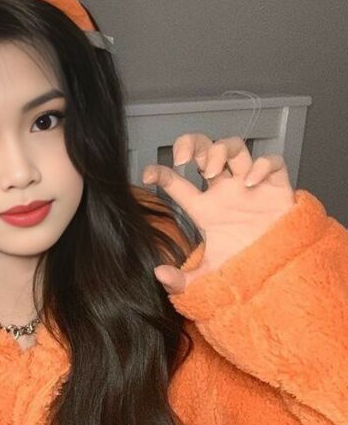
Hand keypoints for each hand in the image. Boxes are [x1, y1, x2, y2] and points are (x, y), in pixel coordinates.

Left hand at [142, 133, 295, 294]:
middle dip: (192, 143)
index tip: (148, 176)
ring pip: (235, 148)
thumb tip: (158, 273)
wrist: (277, 271)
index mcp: (204, 208)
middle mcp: (224, 191)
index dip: (160, 173)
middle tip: (184, 158)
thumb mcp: (208, 276)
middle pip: (205, 150)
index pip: (177, 183)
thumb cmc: (243, 265)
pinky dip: (262, 165)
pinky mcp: (277, 187)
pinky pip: (273, 162)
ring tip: (212, 171)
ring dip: (221, 150)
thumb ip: (182, 281)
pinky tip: (251, 182)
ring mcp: (249, 185)